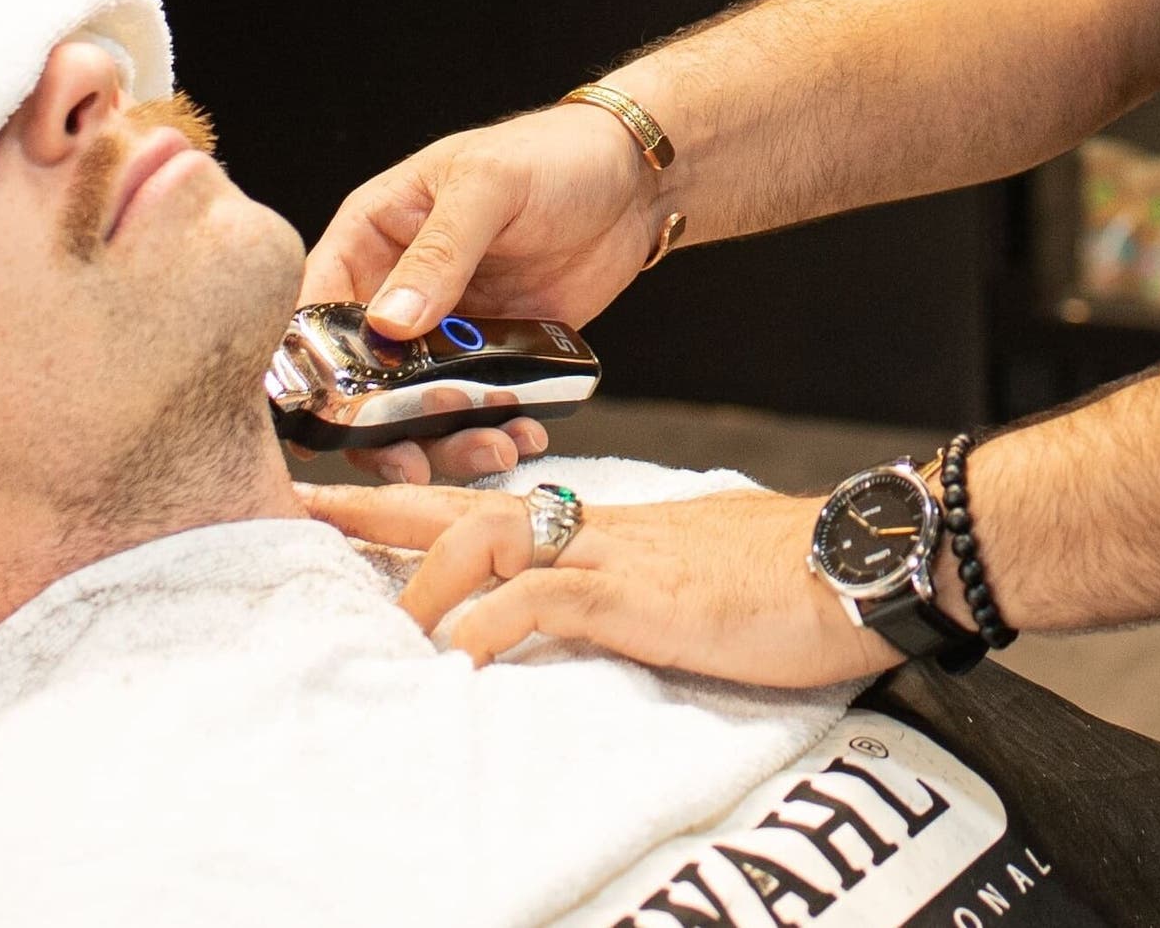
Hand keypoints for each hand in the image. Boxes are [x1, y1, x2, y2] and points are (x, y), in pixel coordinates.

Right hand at [302, 100, 666, 483]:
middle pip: (360, 376)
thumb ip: (440, 251)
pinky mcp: (493, 356)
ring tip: (491, 450)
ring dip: (443, 439)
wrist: (635, 182)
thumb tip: (389, 322)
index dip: (309, 363)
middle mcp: (398, 289)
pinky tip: (523, 435)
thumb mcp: (489, 187)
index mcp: (373, 235)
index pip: (315, 305)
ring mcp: (446, 329)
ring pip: (417, 405)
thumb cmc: (553, 155)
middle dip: (377, 426)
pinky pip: (476, 408)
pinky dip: (492, 431)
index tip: (322, 415)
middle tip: (409, 460)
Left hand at [305, 482, 890, 688]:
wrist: (858, 562)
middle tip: (301, 511)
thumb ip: (635, 585)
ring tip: (385, 633)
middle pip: (464, 503)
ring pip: (486, 540)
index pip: (494, 500)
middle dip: (378, 508)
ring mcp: (612, 552)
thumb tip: (598, 605)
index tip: (349, 504)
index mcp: (607, 524)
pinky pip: (538, 598)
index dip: (418, 501)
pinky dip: (487, 626)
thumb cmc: (790, 578)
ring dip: (426, 585)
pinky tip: (457, 658)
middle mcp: (597, 524)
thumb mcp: (692, 580)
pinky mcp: (634, 592)